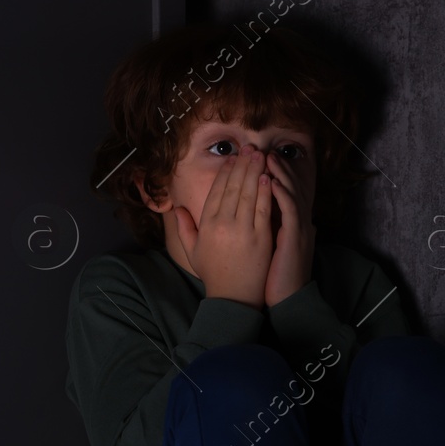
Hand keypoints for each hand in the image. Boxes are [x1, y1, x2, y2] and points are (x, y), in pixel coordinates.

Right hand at [174, 147, 274, 308]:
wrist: (233, 298)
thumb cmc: (214, 275)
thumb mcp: (193, 251)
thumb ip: (184, 228)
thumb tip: (176, 208)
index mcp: (206, 225)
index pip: (216, 191)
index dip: (225, 172)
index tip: (233, 158)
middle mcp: (222, 224)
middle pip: (232, 187)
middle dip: (241, 165)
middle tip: (250, 147)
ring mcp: (242, 230)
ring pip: (248, 194)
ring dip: (254, 172)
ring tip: (260, 155)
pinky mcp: (260, 238)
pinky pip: (262, 210)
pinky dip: (265, 192)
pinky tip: (268, 177)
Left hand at [262, 148, 315, 308]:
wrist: (288, 300)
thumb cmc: (272, 278)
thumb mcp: (267, 249)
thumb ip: (261, 230)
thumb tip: (253, 217)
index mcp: (288, 224)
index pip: (278, 192)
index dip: (266, 174)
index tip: (249, 161)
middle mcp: (296, 222)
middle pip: (286, 186)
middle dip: (271, 167)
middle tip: (257, 150)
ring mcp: (298, 229)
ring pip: (291, 194)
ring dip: (279, 173)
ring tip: (265, 157)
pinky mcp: (297, 237)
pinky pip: (291, 210)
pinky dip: (283, 194)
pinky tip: (273, 181)